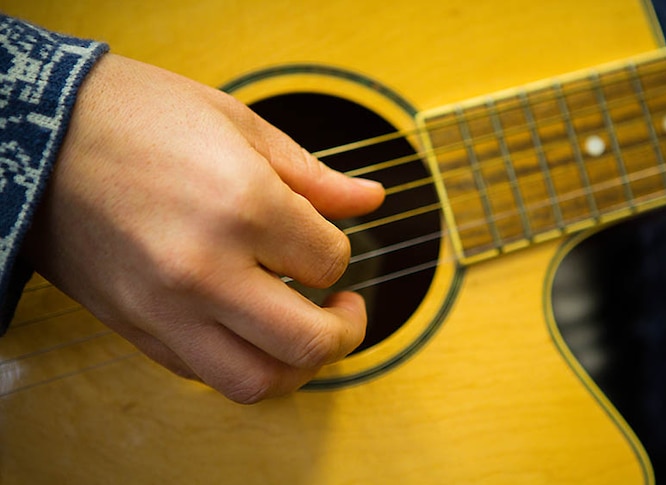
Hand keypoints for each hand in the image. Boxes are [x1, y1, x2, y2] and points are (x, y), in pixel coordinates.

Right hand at [24, 53, 384, 402]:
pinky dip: (240, 362)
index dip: (337, 252)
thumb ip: (314, 175)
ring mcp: (165, 309)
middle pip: (308, 342)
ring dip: (298, 367)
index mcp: (242, 205)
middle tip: (346, 311)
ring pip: (257, 381)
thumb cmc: (135, 116)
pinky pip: (203, 374)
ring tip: (304, 333)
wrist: (35, 133)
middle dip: (346, 331)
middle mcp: (206, 270)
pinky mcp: (134, 329)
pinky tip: (248, 330)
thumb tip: (371, 199)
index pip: (330, 262)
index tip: (322, 238)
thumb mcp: (238, 125)